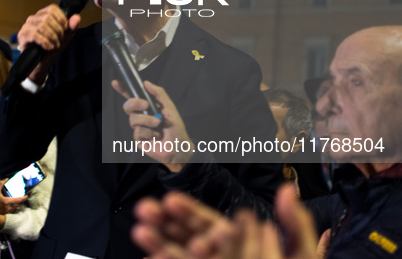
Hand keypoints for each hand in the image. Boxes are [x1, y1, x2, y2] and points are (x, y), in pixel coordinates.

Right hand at [0, 179, 27, 213]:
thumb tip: (6, 179)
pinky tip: (14, 203)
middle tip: (24, 196)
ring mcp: (8, 211)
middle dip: (22, 200)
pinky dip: (15, 206)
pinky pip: (13, 209)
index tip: (27, 195)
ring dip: (19, 203)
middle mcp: (9, 207)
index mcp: (7, 202)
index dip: (24, 198)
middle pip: (19, 204)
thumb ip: (0, 184)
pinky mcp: (6, 213)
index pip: (19, 200)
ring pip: (17, 207)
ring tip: (19, 199)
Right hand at [18, 4, 80, 83]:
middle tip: (60, 40)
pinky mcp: (22, 36)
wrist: (40, 64)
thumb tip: (77, 17)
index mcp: (43, 15)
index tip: (65, 28)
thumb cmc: (50, 49)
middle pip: (48, 17)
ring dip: (52, 37)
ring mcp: (26, 27)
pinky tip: (48, 47)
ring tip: (55, 45)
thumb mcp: (64, 38)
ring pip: (42, 25)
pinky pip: (34, 34)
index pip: (52, 8)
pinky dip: (45, 42)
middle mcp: (33, 19)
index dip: (61, 18)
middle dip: (58, 30)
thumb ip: (70, 28)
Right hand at [113, 80, 194, 170]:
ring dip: (147, 121)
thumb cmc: (175, 127)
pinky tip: (156, 135)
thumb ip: (159, 93)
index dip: (122, 89)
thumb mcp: (170, 107)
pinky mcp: (138, 138)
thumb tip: (146, 83)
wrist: (179, 146)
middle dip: (135, 104)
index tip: (115, 83)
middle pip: (128, 106)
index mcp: (147, 106)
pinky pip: (138, 132)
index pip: (132, 96)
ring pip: (134, 119)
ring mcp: (138, 127)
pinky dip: (149, 132)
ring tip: (158, 125)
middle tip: (146, 105)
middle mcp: (141, 115)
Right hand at [132, 185, 319, 258]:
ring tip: (140, 231)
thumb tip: (288, 189)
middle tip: (144, 209)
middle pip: (185, 237)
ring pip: (179, 256)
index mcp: (239, 245)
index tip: (170, 201)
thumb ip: (296, 224)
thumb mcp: (302, 257)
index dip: (187, 210)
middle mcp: (219, 258)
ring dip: (158, 244)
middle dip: (164, 223)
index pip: (207, 223)